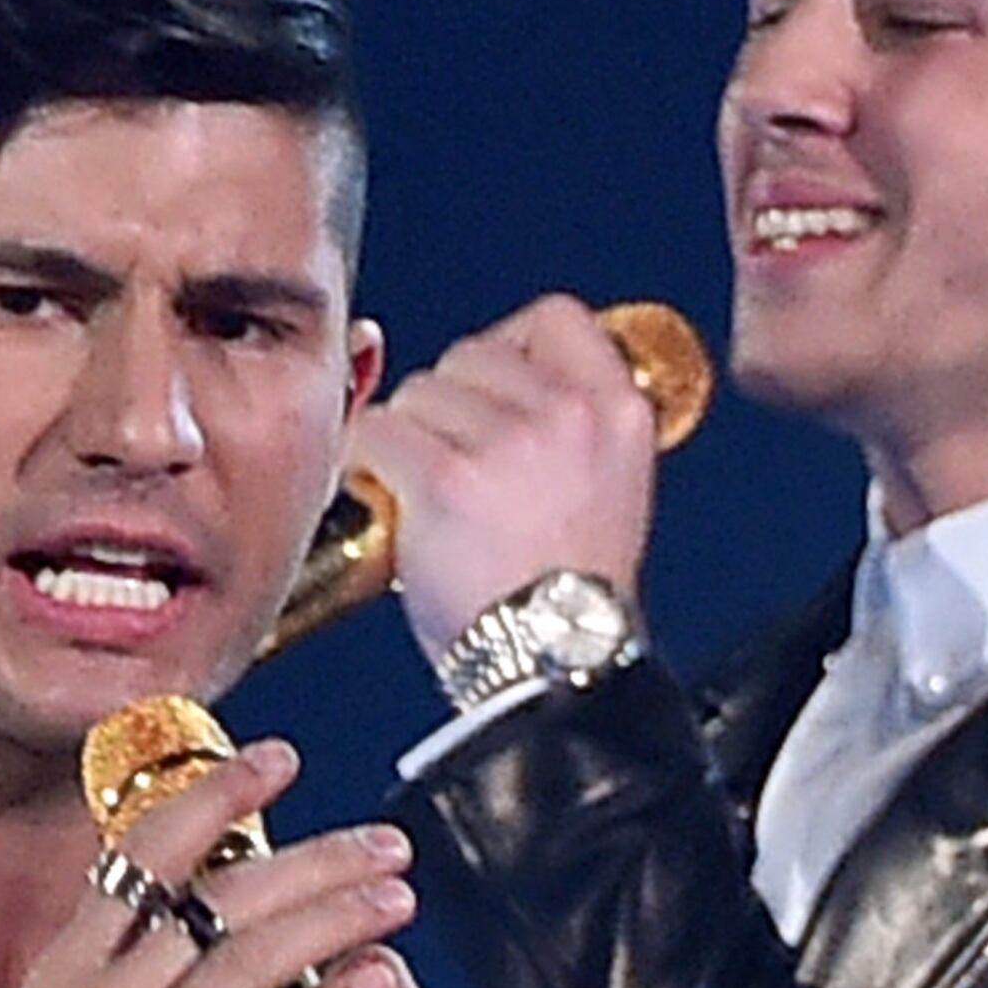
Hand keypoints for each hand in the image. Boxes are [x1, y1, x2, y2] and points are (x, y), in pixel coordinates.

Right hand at [0, 742, 415, 987]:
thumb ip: (93, 985)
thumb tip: (150, 932)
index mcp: (64, 973)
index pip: (145, 852)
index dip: (218, 795)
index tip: (276, 763)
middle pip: (222, 896)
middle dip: (315, 857)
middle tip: (380, 841)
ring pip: (254, 958)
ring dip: (338, 915)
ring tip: (397, 895)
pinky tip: (378, 982)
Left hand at [348, 296, 663, 662]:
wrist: (555, 668)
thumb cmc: (569, 601)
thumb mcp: (610, 492)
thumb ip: (572, 426)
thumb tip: (500, 381)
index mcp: (620, 413)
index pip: (555, 319)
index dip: (510, 344)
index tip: (489, 386)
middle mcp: (570, 416)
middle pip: (473, 350)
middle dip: (449, 401)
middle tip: (450, 458)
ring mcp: (509, 445)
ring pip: (420, 390)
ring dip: (409, 436)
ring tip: (427, 493)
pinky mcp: (447, 480)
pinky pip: (379, 432)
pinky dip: (367, 461)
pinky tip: (384, 493)